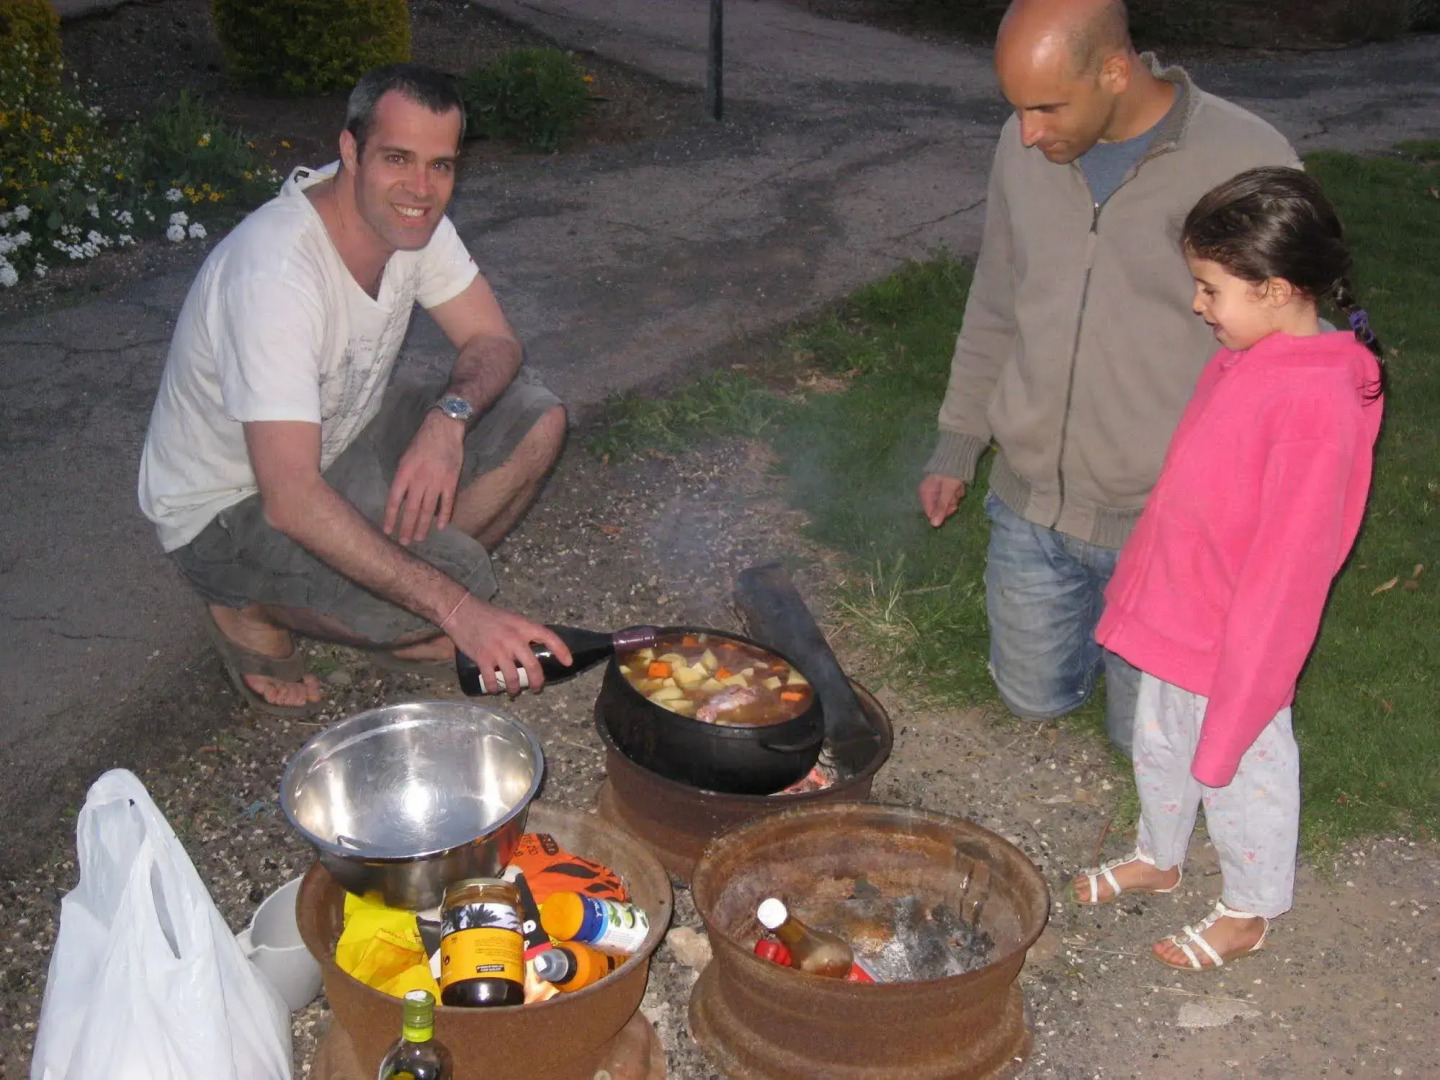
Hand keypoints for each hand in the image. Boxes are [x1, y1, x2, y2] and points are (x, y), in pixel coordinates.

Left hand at [384, 411, 464, 544]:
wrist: (444, 428)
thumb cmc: (422, 442)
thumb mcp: (405, 457)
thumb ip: (403, 477)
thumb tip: (400, 497)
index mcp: (405, 473)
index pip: (394, 500)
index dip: (391, 517)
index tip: (388, 531)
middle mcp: (419, 479)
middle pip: (411, 509)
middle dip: (407, 528)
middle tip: (405, 542)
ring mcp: (436, 481)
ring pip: (428, 509)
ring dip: (423, 526)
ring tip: (419, 538)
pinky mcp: (451, 481)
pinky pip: (447, 503)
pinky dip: (444, 516)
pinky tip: (441, 527)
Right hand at [446, 596, 572, 694]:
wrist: (462, 612)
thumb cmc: (488, 615)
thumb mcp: (512, 618)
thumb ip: (523, 632)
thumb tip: (533, 648)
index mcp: (524, 626)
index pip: (549, 638)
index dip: (562, 651)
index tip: (568, 662)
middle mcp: (514, 639)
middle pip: (533, 667)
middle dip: (537, 682)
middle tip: (536, 688)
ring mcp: (498, 651)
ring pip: (512, 678)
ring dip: (514, 689)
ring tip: (513, 691)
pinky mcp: (483, 659)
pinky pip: (492, 681)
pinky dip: (494, 688)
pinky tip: (495, 689)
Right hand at [919, 473, 965, 526]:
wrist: (957, 455)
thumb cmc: (950, 473)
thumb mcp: (947, 491)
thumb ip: (941, 507)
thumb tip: (934, 525)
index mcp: (925, 493)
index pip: (932, 513)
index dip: (944, 512)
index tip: (953, 506)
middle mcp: (928, 492)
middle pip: (940, 508)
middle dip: (951, 502)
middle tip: (956, 494)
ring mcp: (936, 489)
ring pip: (947, 501)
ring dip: (955, 496)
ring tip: (958, 486)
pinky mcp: (944, 486)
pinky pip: (950, 494)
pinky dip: (957, 491)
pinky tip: (959, 483)